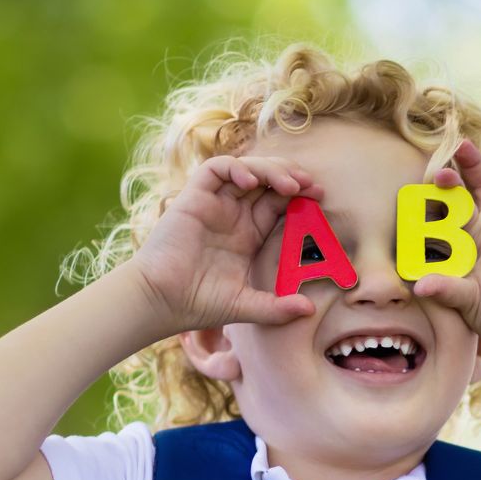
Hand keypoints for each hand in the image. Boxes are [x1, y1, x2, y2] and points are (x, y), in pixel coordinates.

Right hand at [129, 154, 322, 332]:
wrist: (161, 301)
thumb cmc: (198, 304)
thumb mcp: (248, 307)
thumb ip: (278, 309)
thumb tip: (310, 311)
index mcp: (248, 234)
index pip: (279, 203)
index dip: (300, 196)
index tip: (320, 198)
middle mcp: (233, 215)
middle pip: (268, 181)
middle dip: (292, 176)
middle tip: (313, 185)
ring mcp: (214, 204)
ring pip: (247, 170)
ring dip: (271, 170)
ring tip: (291, 185)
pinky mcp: (193, 197)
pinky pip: (216, 169)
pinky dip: (236, 168)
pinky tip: (252, 183)